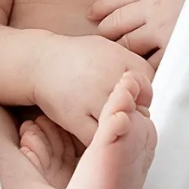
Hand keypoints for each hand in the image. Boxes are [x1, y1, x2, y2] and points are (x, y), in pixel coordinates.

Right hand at [33, 33, 154, 145]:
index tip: (133, 99)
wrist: (40, 63)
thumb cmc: (78, 57)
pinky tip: (98, 133)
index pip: (148, 87)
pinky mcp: (76, 118)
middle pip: (139, 108)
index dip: (143, 97)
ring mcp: (92, 99)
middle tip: (122, 114)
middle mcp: (109, 78)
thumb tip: (148, 88)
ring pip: (122, 125)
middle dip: (134, 115)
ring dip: (121, 129)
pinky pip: (100, 138)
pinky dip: (102, 139)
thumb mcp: (110, 49)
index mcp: (120, 60)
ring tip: (112, 124)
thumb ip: (132, 66)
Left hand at [88, 0, 188, 67]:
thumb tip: (136, 1)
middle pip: (116, 22)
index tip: (91, 15)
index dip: (102, 8)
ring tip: (117, 61)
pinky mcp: (174, 49)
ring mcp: (162, 29)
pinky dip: (143, 69)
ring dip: (120, 52)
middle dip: (106, 32)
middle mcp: (153, 6)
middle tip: (102, 42)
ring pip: (128, 44)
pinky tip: (139, 75)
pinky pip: (150, 63)